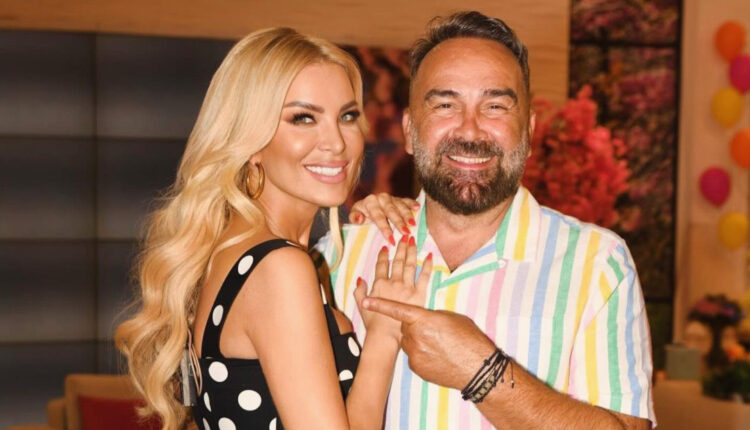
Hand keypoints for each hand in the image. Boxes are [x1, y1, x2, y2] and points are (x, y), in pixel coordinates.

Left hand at [349, 193, 419, 244]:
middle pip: (391, 211)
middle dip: (399, 222)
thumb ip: (355, 217)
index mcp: (370, 202)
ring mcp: (392, 197)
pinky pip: (407, 200)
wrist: (367, 206)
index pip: (379, 217)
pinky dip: (413, 203)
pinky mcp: (399, 198)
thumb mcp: (354, 216)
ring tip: (413, 225)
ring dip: (408, 215)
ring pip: (401, 206)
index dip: (385, 229)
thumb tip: (360, 219)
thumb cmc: (362, 214)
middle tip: (406, 232)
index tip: (391, 240)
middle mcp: (381, 197)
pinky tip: (418, 207)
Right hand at [353, 235, 431, 341]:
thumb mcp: (361, 305)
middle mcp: (393, 283)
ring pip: (410, 265)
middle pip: (398, 261)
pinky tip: (429, 256)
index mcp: (379, 284)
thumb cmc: (373, 323)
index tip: (386, 246)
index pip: (382, 265)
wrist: (385, 335)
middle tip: (404, 236)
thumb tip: (360, 278)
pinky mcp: (419, 295)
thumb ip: (359, 290)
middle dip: (401, 247)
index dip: (384, 255)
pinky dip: (428, 266)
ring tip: (413, 240)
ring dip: (412, 251)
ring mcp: (407, 288)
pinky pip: (424, 277)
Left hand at [362, 297, 495, 389]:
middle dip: (414, 327)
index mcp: (423, 319)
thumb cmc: (468, 339)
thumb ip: (431, 316)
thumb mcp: (451, 318)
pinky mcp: (416, 367)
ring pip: (408, 342)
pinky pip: (413, 356)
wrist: (477, 368)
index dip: (380, 305)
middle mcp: (415, 336)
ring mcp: (414, 353)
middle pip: (405, 327)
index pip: (397, 310)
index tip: (366, 301)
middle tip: (433, 332)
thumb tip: (422, 317)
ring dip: (417, 341)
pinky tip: (437, 357)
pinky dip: (421, 355)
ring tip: (438, 346)